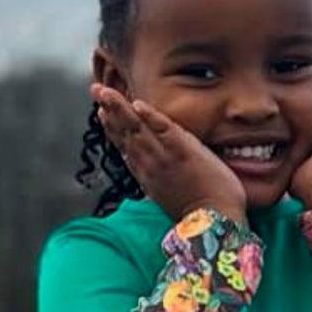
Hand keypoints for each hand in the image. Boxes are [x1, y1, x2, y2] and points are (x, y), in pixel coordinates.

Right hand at [90, 84, 246, 224]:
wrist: (215, 222)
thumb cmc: (203, 216)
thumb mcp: (173, 202)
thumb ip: (164, 188)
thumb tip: (161, 188)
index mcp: (149, 178)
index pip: (127, 148)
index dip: (113, 130)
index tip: (102, 114)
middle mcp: (150, 166)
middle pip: (125, 134)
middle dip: (108, 110)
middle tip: (95, 90)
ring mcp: (164, 158)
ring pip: (136, 128)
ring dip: (119, 107)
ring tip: (104, 90)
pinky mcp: (182, 152)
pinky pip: (162, 128)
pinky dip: (149, 116)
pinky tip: (136, 103)